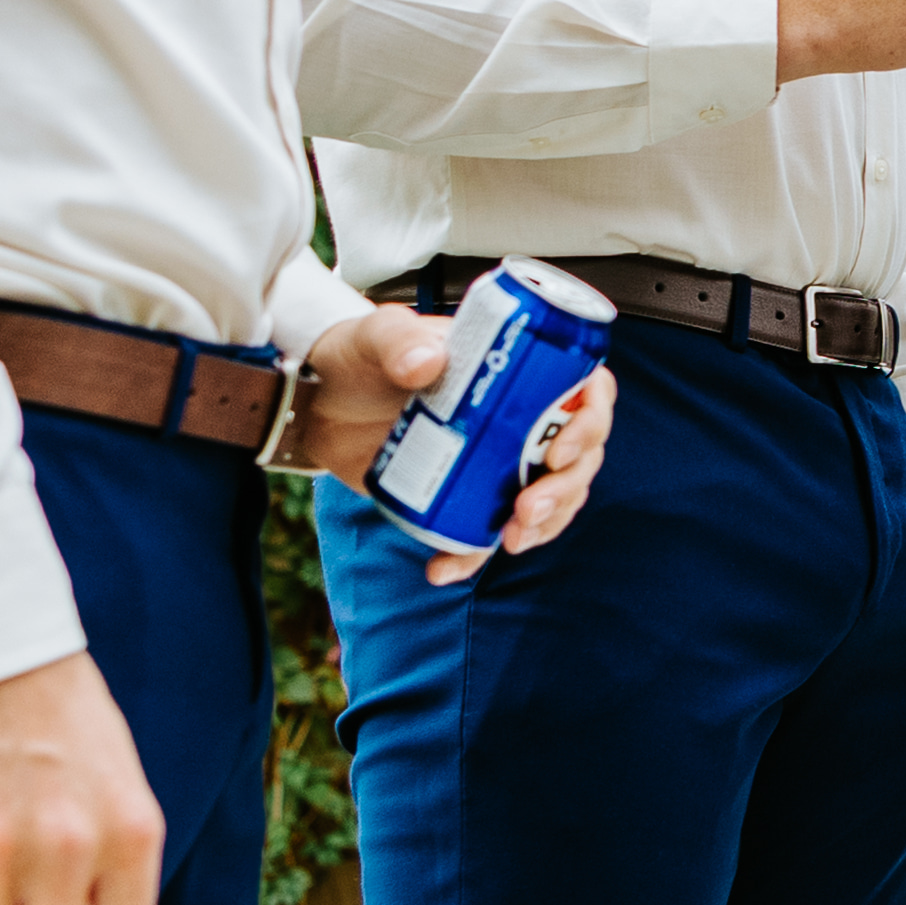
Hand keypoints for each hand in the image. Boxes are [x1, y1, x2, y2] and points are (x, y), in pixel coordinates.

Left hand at [274, 306, 619, 587]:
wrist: (314, 403)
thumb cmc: (355, 355)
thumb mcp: (376, 335)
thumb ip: (398, 339)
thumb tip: (428, 363)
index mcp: (519, 369)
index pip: (584, 390)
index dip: (591, 420)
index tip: (561, 449)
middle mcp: (518, 417)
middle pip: (578, 454)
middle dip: (567, 488)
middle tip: (529, 508)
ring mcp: (494, 461)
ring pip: (549, 498)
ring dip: (545, 524)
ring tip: (512, 539)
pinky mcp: (462, 496)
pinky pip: (485, 534)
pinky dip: (473, 557)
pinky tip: (444, 568)